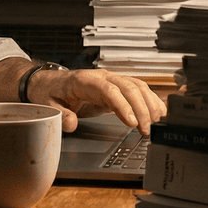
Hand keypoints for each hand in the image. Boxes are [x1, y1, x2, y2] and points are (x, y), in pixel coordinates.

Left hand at [27, 68, 166, 134]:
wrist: (50, 83)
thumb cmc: (51, 92)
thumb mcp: (49, 105)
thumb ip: (60, 115)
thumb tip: (71, 123)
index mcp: (85, 80)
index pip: (109, 90)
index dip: (122, 105)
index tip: (131, 122)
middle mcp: (102, 77)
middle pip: (128, 87)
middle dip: (141, 109)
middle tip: (146, 130)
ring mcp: (112, 80)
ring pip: (137, 87)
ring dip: (149, 104)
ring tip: (156, 123)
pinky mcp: (117, 87)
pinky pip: (138, 89)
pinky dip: (150, 99)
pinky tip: (158, 111)